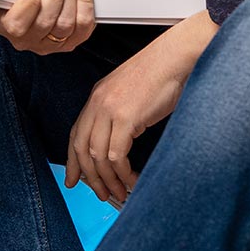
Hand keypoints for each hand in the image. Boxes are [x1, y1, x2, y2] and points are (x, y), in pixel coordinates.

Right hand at [0, 0, 94, 54]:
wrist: (27, 13)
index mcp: (7, 27)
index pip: (17, 24)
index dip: (27, 2)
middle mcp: (28, 40)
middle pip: (45, 22)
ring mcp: (50, 44)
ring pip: (66, 24)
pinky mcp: (70, 43)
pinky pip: (83, 28)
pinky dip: (86, 5)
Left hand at [66, 11, 217, 201]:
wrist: (176, 57)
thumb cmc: (162, 74)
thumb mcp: (132, 94)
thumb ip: (121, 114)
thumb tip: (120, 143)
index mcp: (97, 96)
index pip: (75, 135)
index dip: (73, 161)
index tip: (73, 179)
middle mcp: (98, 102)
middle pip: (82, 149)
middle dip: (91, 177)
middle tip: (102, 193)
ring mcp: (109, 109)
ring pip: (98, 156)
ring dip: (109, 179)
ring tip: (120, 192)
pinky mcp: (125, 117)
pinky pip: (116, 154)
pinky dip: (123, 172)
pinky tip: (131, 178)